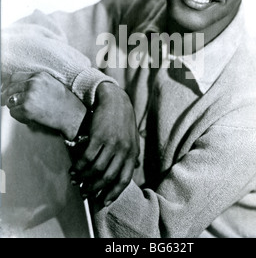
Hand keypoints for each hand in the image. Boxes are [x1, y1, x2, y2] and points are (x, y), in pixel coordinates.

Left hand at [1, 72, 86, 139]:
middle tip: (15, 104)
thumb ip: (35, 83)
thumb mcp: (51, 84)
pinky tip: (30, 117)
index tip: (8, 91)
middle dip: (10, 98)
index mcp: (39, 76)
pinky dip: (19, 117)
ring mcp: (29, 96)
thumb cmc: (65, 102)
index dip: (9, 85)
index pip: (14, 77)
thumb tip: (17, 88)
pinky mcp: (26, 108)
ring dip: (16, 108)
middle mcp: (33, 83)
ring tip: (29, 112)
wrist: (73, 115)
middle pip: (10, 89)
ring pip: (10, 101)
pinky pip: (13, 112)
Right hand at [70, 82, 139, 206]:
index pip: (124, 179)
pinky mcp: (98, 136)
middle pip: (108, 177)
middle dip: (95, 188)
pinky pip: (87, 157)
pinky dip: (79, 166)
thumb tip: (133, 169)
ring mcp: (111, 143)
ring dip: (84, 178)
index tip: (102, 203)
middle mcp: (124, 150)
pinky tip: (73, 170)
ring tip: (76, 181)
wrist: (115, 100)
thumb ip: (132, 154)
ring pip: (96, 169)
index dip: (113, 193)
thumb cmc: (123, 121)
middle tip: (84, 193)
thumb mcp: (133, 137)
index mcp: (132, 153)